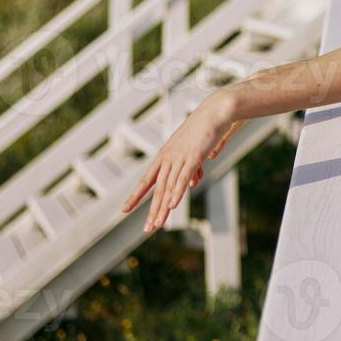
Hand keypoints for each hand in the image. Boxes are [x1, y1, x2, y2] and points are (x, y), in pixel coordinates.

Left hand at [120, 90, 235, 232]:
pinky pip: (183, 178)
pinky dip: (177, 192)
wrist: (215, 111)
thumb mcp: (196, 151)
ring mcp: (180, 157)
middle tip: (147, 229)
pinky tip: (173, 206)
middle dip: (152, 210)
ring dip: (163, 208)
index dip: (136, 195)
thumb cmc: (206, 128)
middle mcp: (168, 157)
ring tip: (157, 225)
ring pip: (168, 187)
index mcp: (165, 155)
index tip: (124, 209)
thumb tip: (193, 183)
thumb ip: (193, 168)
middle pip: (157, 189)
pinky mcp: (193, 156)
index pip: (147, 180)